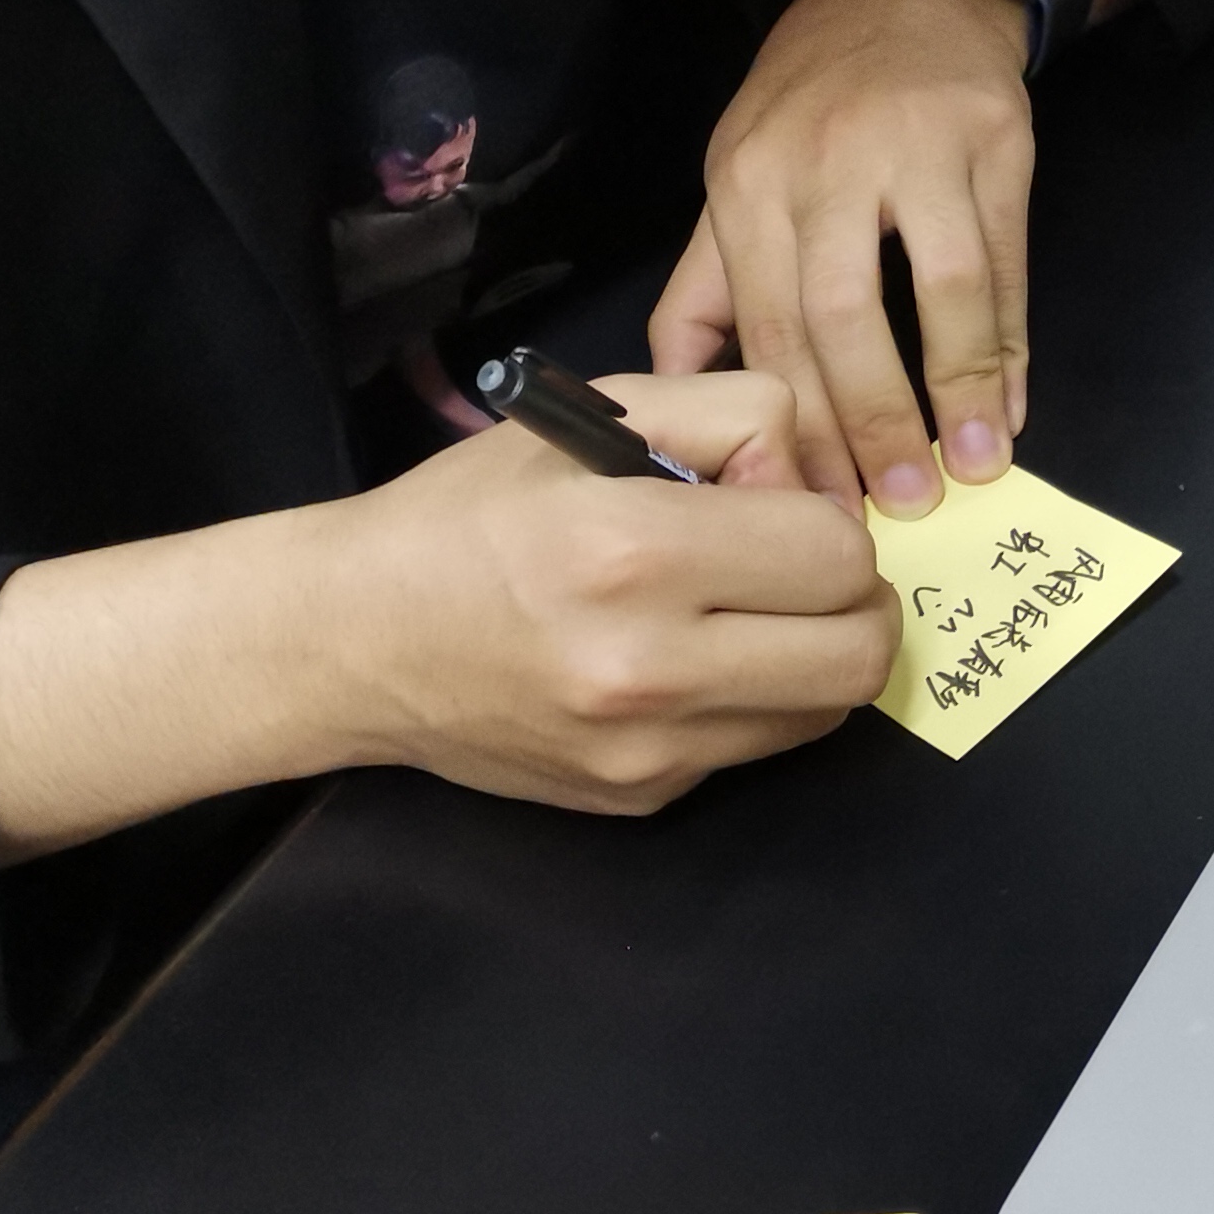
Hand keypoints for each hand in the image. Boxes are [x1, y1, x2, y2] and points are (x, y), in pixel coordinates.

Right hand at [0, 373, 893, 851]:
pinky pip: (757, 747)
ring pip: (827, 711)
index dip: (827, 518)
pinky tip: (689, 658)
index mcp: (630, 550)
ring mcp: (647, 750)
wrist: (353, 641)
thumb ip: (733, 416)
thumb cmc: (469, 514)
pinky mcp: (642, 799)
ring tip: (747, 610)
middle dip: (856, 599)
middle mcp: (646, 666)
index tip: (773, 504)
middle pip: (860, 654)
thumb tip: (818, 482)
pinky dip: (754, 699)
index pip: (836, 552)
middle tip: (799, 566)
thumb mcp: (590, 414)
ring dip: (816, 654)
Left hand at [649, 0, 1035, 514]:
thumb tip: (682, 397)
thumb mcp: (736, 172)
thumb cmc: (812, 98)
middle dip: (871, 423)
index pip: (766, 328)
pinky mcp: (995, 140)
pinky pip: (1006, 261)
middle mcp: (823, 164)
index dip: (795, 430)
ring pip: (940, 290)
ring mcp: (916, 148)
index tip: (813, 508)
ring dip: (957, 390)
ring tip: (969, 469)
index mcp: (748, 185)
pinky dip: (1010, 343)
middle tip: (896, 506)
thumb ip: (710, 287)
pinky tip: (1009, 404)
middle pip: (844, 317)